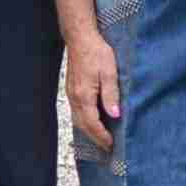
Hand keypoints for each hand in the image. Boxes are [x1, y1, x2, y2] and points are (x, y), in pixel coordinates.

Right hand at [62, 22, 122, 150]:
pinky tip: (92, 121)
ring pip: (78, 119)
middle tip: (107, 147)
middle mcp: (75, 97)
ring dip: (89, 131)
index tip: (111, 144)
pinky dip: (84, 121)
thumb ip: (111, 95)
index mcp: (85, 95)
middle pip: (83, 125)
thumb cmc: (96, 52)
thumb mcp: (110, 72)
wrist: (80, 38)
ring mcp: (71, 94)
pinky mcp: (71, 90)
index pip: (92, 123)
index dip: (102, 136)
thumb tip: (115, 114)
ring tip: (101, 138)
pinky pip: (76, 111)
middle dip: (95, 138)